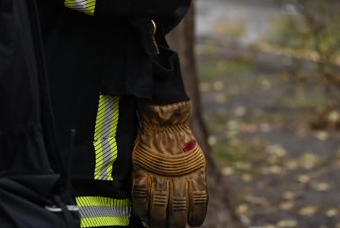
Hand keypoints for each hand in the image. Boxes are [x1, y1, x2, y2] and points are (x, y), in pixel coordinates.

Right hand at [131, 100, 207, 227]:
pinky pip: (141, 195)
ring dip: (157, 220)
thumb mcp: (196, 160)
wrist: (165, 121)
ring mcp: (159, 175)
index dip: (195, 217)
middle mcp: (178, 177)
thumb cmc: (182, 141)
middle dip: (174, 224)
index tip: (191, 223)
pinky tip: (142, 214)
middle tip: (171, 227)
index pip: (198, 203)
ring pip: (159, 207)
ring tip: (156, 225)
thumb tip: (193, 202)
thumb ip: (194, 180)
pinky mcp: (143, 170)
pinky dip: (141, 207)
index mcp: (195, 175)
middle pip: (177, 210)